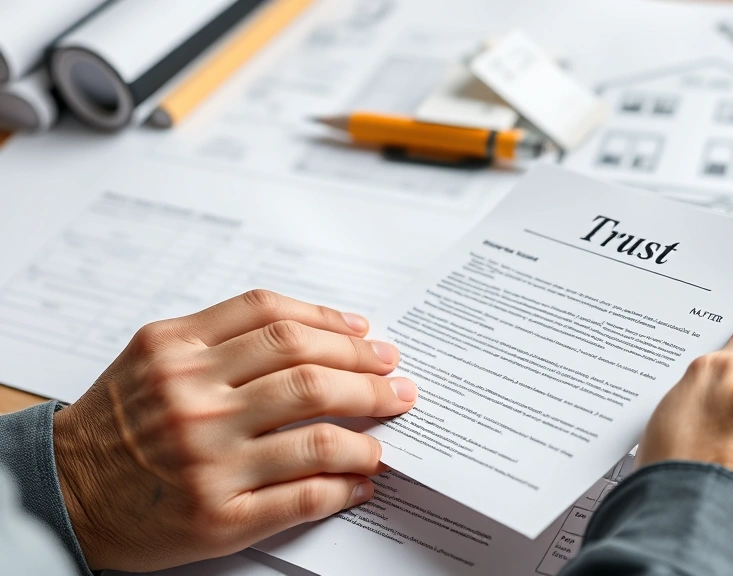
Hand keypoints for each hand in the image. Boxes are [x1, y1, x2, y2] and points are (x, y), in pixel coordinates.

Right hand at [51, 290, 417, 571]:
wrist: (64, 490)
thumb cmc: (122, 419)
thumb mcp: (157, 354)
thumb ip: (227, 333)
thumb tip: (328, 330)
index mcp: (178, 351)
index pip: (277, 321)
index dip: (335, 324)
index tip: (369, 335)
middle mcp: (193, 402)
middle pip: (309, 374)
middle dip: (368, 376)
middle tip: (397, 380)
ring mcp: (207, 462)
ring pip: (317, 438)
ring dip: (367, 434)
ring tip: (386, 432)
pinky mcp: (217, 516)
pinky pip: (303, 497)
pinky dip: (345, 487)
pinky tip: (362, 481)